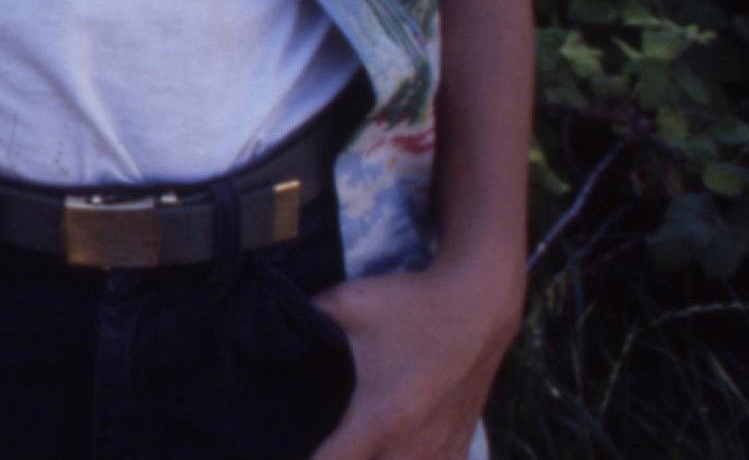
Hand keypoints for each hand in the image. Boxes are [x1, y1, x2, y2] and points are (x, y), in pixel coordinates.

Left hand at [308, 258, 522, 459]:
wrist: (480, 304)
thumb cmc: (411, 305)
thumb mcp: (347, 303)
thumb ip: (305, 318)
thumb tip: (269, 324)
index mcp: (380, 417)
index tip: (288, 451)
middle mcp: (414, 445)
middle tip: (327, 445)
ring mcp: (443, 450)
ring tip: (355, 448)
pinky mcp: (463, 444)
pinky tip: (394, 452)